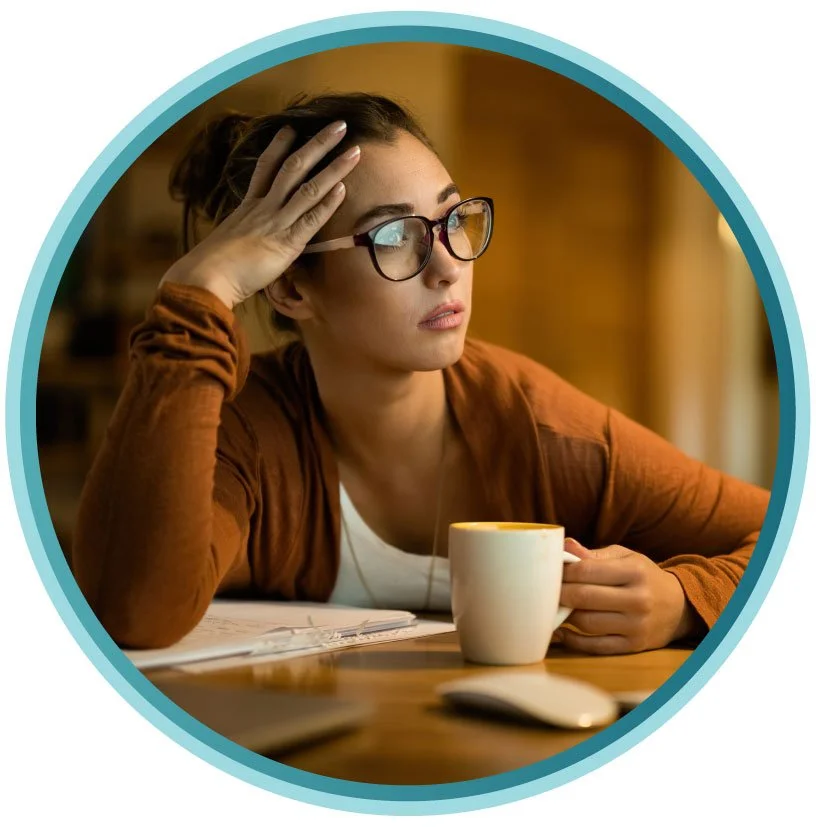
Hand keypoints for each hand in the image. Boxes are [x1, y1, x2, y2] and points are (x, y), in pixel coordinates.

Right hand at [161, 120, 361, 308]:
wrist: (205, 277)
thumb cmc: (211, 269)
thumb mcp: (227, 244)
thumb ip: (242, 238)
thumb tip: (247, 245)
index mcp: (247, 207)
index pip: (265, 169)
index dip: (278, 146)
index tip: (291, 128)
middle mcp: (263, 208)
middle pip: (293, 167)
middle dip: (317, 145)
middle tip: (339, 126)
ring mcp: (276, 222)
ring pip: (308, 188)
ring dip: (334, 168)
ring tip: (355, 151)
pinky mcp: (287, 243)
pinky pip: (311, 219)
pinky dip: (328, 203)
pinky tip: (343, 187)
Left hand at [554, 539, 701, 654]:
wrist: (678, 607)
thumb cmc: (643, 576)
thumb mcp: (625, 557)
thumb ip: (594, 555)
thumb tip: (565, 546)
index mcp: (634, 571)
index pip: (587, 570)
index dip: (562, 571)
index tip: (549, 571)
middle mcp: (638, 599)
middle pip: (584, 597)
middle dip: (558, 593)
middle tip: (544, 591)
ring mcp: (636, 625)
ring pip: (586, 623)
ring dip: (564, 615)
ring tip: (554, 607)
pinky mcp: (633, 646)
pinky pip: (595, 646)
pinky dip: (573, 640)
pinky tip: (561, 631)